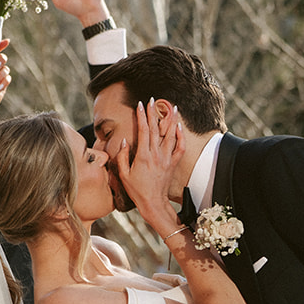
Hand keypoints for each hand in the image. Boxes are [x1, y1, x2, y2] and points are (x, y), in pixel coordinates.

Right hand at [116, 99, 182, 234]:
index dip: (141, 116)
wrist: (153, 203)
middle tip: (152, 100)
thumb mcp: (124, 174)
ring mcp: (166, 158)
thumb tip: (124, 141)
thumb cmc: (137, 190)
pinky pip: (180, 147)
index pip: (143, 130)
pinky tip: (179, 127)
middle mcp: (156, 155)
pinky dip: (180, 136)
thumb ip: (123, 156)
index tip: (140, 104)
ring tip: (172, 106)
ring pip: (171, 135)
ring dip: (171, 119)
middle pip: (156, 128)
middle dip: (153, 112)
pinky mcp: (173, 164)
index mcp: (143, 156)